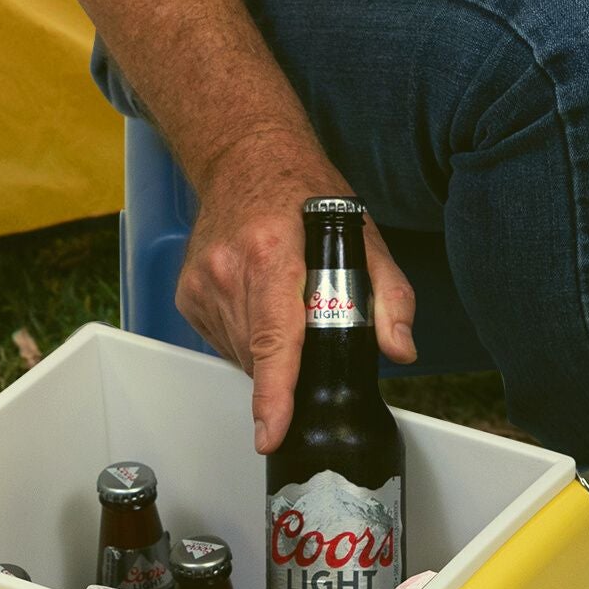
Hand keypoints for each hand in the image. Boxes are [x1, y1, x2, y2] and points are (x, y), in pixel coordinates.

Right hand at [173, 127, 417, 452]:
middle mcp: (229, 271)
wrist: (244, 156)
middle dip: (292, 363)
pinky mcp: (189, 294)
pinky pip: (224, 342)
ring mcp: (202, 284)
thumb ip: (390, 297)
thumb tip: (400, 349)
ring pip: (241, 355)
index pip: (273, 341)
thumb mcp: (365, 236)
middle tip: (312, 321)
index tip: (271, 431)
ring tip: (286, 306)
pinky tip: (262, 306)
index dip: (273, 393)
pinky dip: (248, 339)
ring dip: (270, 352)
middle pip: (262, 356)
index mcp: (272, 256)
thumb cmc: (304, 194)